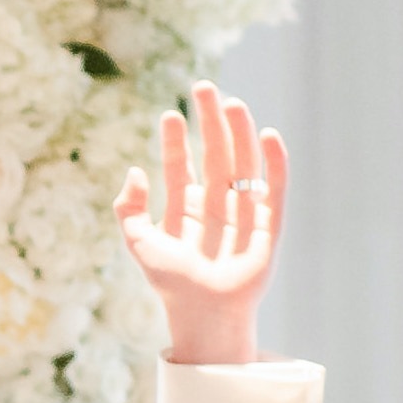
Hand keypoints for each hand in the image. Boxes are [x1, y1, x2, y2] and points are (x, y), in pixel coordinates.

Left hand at [115, 83, 289, 367]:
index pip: (180, 166)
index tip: (169, 114)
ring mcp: (242, 212)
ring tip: (232, 103)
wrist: (204, 315)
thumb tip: (134, 171)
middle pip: (214, 154)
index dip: (175, 141)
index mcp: (185, 209)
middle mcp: (215, 206)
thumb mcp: (140, 244)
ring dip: (239, 133)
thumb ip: (129, 208)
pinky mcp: (268, 225)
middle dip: (209, 122)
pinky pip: (273, 188)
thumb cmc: (171, 284)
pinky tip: (269, 135)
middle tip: (203, 87)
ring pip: (242, 164)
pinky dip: (273, 163)